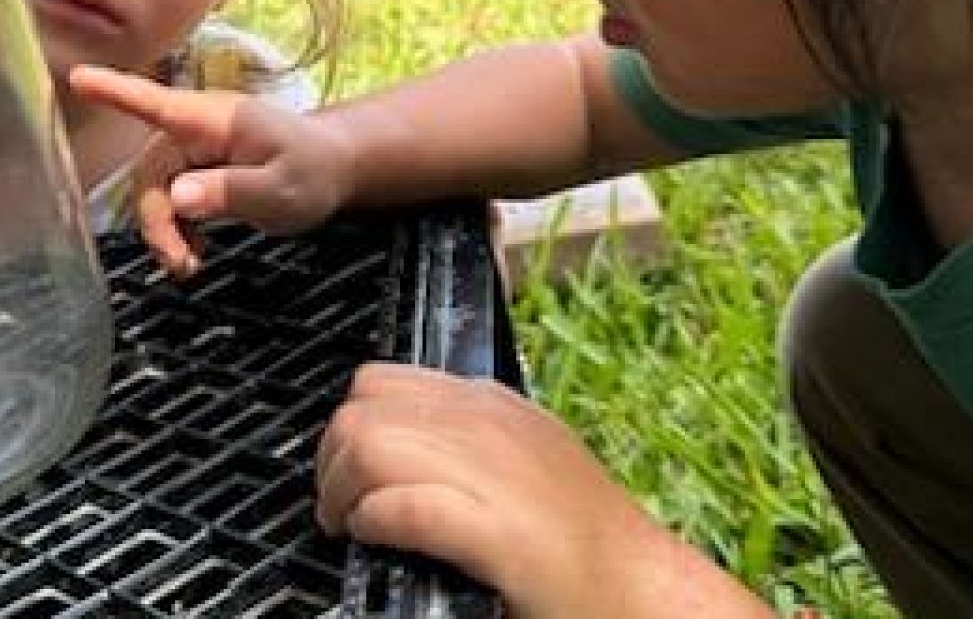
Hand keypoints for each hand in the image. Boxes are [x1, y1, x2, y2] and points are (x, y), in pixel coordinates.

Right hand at [68, 64, 354, 276]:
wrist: (331, 170)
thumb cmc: (310, 169)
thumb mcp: (281, 188)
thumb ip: (231, 191)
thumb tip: (179, 197)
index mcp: (211, 119)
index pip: (156, 103)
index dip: (114, 92)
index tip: (78, 77)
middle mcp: (193, 130)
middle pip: (149, 173)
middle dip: (156, 221)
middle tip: (181, 264)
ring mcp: (191, 150)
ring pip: (155, 193)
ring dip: (165, 231)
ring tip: (192, 265)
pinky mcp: (194, 171)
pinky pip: (168, 200)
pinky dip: (176, 230)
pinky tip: (196, 253)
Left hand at [316, 364, 692, 618]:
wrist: (640, 588)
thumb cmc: (582, 540)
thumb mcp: (521, 460)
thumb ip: (463, 443)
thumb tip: (395, 453)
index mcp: (490, 406)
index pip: (379, 383)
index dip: (350, 428)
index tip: (351, 474)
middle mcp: (487, 427)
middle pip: (361, 413)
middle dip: (333, 464)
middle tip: (342, 510)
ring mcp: (493, 473)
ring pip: (370, 447)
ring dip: (344, 492)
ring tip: (353, 527)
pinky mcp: (497, 531)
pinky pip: (405, 504)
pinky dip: (375, 519)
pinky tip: (377, 539)